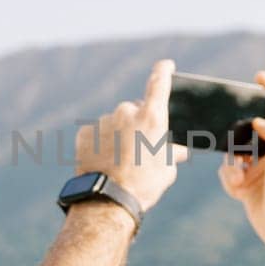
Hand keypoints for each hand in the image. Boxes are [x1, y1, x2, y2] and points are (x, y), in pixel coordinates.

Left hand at [74, 59, 188, 210]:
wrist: (108, 200)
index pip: (159, 82)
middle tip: (139, 148)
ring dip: (119, 135)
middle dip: (138, 124)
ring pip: (115, 123)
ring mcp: (104, 121)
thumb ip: (172, 153)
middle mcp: (127, 112)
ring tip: (120, 161)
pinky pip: (97, 133)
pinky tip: (105, 161)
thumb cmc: (144, 185)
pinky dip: (102, 143)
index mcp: (152, 117)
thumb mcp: (167, 169)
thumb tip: (178, 150)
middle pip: (135, 110)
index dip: (164, 70)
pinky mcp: (86, 132)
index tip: (166, 64)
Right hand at [218, 70, 264, 250]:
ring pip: (237, 151)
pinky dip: (230, 179)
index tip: (258, 77)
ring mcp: (264, 167)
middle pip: (255, 127)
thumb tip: (258, 124)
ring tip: (240, 176)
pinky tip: (239, 190)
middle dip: (241, 132)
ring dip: (232, 162)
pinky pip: (230, 172)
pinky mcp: (250, 184)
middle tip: (236, 136)